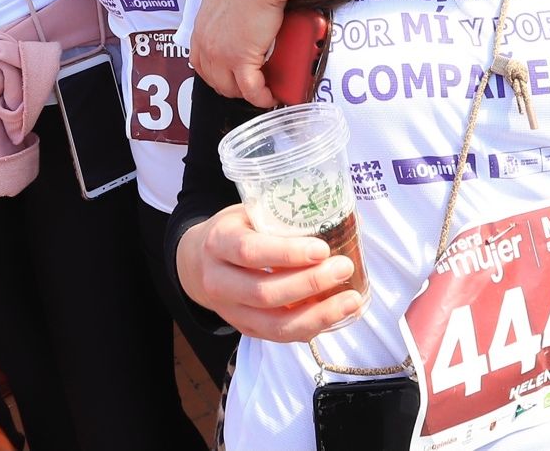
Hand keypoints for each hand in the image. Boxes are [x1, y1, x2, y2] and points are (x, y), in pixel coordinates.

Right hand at [175, 204, 362, 342]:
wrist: (197, 262)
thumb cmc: (235, 230)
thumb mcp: (247, 213)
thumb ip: (280, 219)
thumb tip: (337, 219)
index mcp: (218, 243)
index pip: (250, 252)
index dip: (288, 253)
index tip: (322, 249)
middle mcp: (218, 281)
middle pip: (264, 292)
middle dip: (310, 284)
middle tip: (344, 268)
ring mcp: (229, 311)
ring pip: (274, 324)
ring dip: (318, 315)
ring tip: (351, 300)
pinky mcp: (244, 329)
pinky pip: (280, 335)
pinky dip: (311, 327)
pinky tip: (336, 314)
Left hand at [190, 0, 289, 107]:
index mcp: (201, 24)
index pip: (198, 59)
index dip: (213, 69)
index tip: (228, 70)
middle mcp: (207, 42)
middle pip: (213, 78)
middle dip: (229, 84)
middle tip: (248, 82)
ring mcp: (222, 54)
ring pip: (230, 88)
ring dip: (245, 92)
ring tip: (262, 90)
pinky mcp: (243, 60)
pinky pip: (251, 89)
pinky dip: (262, 97)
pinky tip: (271, 96)